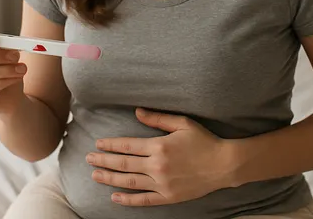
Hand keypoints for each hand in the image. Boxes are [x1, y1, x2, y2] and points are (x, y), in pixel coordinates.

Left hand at [86, 108, 232, 206]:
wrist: (224, 165)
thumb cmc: (204, 141)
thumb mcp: (182, 123)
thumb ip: (158, 119)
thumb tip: (137, 112)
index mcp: (159, 146)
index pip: (127, 146)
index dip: (110, 145)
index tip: (98, 144)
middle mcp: (158, 166)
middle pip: (124, 164)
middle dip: (104, 161)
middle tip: (88, 159)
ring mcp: (162, 183)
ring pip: (129, 181)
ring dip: (110, 178)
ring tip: (95, 175)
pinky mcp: (168, 197)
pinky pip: (144, 200)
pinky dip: (128, 199)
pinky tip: (115, 197)